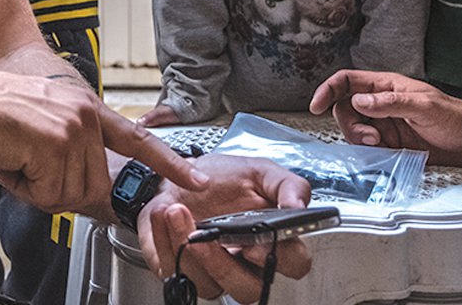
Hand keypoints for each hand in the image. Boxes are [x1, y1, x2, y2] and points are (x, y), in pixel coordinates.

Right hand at [0, 66, 205, 215]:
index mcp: (87, 108)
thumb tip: (87, 194)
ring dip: (35, 188)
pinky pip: (46, 194)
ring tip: (13, 155)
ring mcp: (74, 128)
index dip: (169, 161)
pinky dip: (21, 187)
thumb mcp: (41, 128)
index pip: (137, 137)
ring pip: (68, 194)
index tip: (196, 179)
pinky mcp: (55, 142)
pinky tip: (7, 157)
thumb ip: (71, 154)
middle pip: (92, 185)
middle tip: (23, 163)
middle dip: (55, 189)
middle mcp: (87, 115)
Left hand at [138, 154, 312, 303]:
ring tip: (176, 210)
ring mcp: (215, 272)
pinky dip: (165, 242)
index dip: (278, 259)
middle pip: (249, 289)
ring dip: (187, 248)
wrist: (180, 175)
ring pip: (209, 285)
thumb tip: (297, 206)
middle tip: (206, 235)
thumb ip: (286, 184)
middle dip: (222, 263)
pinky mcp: (183, 271)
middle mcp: (246, 263)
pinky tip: (163, 216)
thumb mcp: (258, 170)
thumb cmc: (221, 178)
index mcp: (272, 239)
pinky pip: (175, 273)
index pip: (293, 265)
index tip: (254, 242)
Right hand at [310, 69, 461, 164]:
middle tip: (370, 137)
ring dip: (360, 139)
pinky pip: (366, 148)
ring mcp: (383, 124)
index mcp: (385, 85)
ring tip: (381, 145)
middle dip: (350, 124)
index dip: (328, 90)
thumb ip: (390, 102)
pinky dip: (368, 152)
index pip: (347, 81)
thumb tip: (360, 101)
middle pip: (344, 109)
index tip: (316, 105)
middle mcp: (380, 103)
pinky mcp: (389, 144)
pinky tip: (384, 153)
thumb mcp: (424, 106)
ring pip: (353, 130)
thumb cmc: (454, 117)